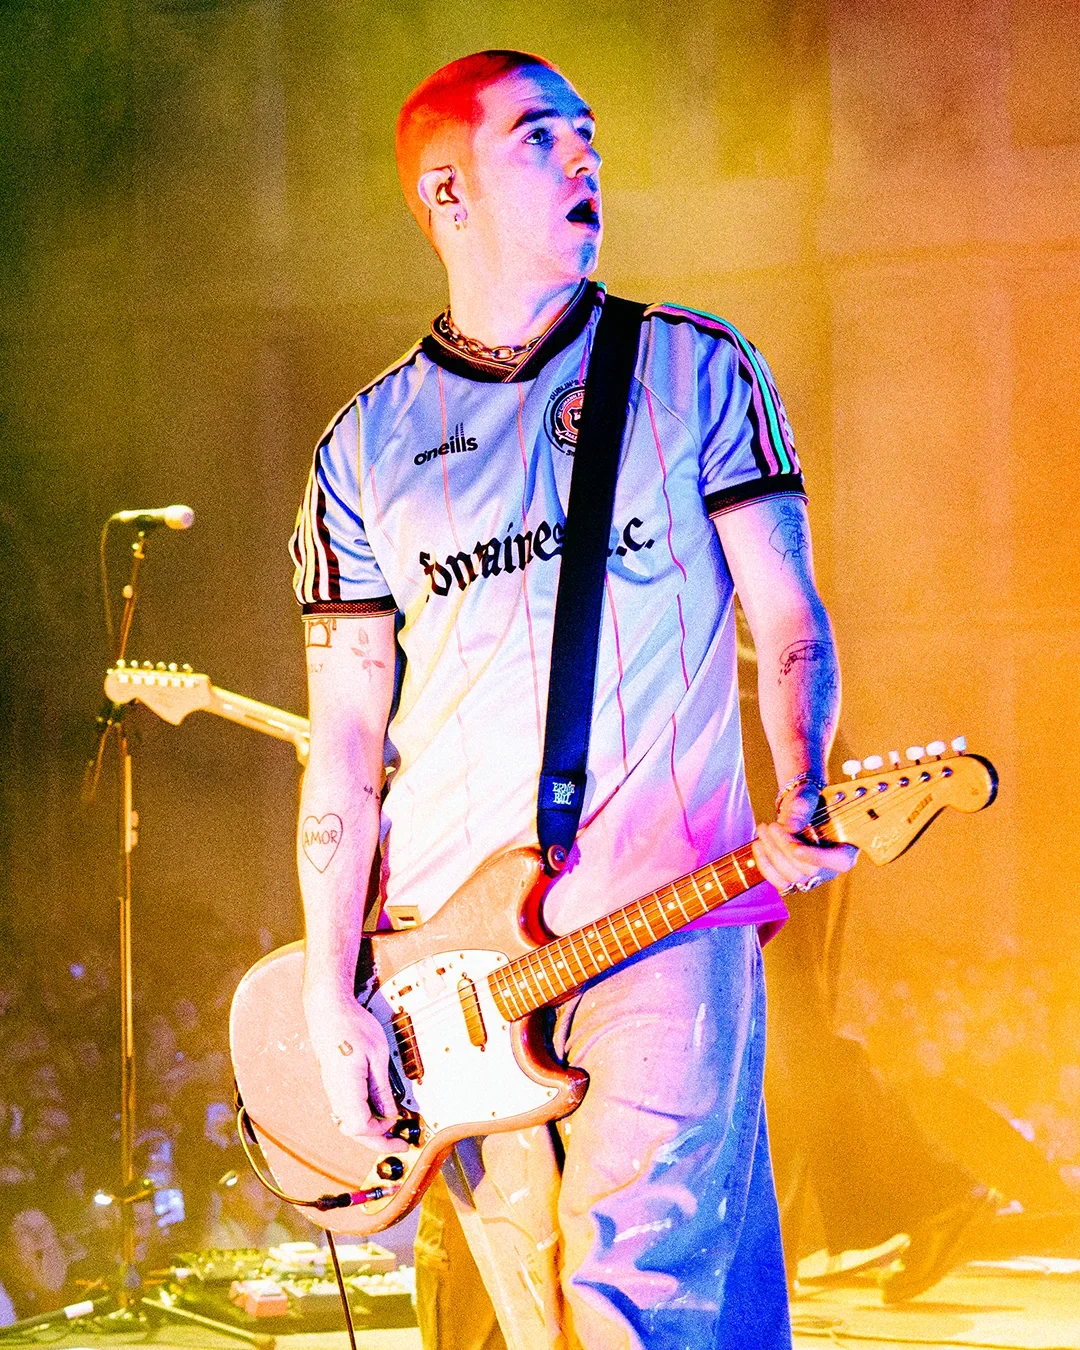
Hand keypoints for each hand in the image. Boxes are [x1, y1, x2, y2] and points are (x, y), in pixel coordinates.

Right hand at [303, 987, 396, 1143]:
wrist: (329, 1010)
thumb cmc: (353, 1026)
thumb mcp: (377, 1055)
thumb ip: (382, 1089)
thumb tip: (390, 1115)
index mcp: (346, 1088)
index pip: (361, 1127)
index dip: (381, 1133)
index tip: (399, 1129)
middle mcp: (335, 1094)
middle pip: (353, 1131)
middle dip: (377, 1141)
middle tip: (399, 1141)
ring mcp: (332, 1090)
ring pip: (349, 1123)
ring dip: (370, 1130)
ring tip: (391, 1127)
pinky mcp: (334, 1085)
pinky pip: (347, 1110)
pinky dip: (363, 1117)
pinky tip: (378, 1110)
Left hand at [752, 782, 857, 894]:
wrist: (797, 808)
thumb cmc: (808, 801)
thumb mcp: (807, 796)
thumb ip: (803, 807)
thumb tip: (790, 827)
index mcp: (846, 848)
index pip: (840, 862)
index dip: (817, 858)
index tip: (795, 848)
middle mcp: (831, 868)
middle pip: (810, 871)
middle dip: (786, 849)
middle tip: (773, 826)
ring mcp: (813, 877)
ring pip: (793, 878)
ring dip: (772, 855)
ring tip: (763, 829)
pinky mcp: (795, 879)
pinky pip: (780, 883)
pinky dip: (765, 865)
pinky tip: (758, 845)